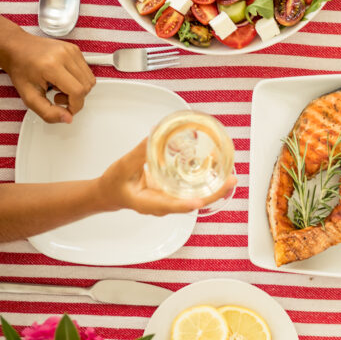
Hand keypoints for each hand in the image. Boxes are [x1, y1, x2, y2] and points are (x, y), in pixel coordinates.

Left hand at [0, 23, 94, 122]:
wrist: (16, 48)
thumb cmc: (20, 69)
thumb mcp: (28, 96)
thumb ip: (47, 112)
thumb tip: (68, 118)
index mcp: (51, 66)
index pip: (77, 91)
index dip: (75, 106)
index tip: (67, 109)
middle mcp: (64, 55)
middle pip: (86, 86)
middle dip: (75, 98)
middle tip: (58, 96)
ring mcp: (71, 51)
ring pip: (89, 79)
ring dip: (78, 89)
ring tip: (61, 87)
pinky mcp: (75, 49)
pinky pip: (87, 71)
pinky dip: (78, 79)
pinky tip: (64, 78)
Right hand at [97, 140, 236, 216]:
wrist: (110, 193)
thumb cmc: (114, 185)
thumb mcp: (124, 167)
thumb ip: (139, 152)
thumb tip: (154, 134)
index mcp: (148, 203)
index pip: (169, 205)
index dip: (185, 203)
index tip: (199, 200)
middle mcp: (163, 205)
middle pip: (192, 202)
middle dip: (213, 193)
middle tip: (230, 180)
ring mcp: (171, 200)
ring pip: (196, 197)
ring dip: (213, 186)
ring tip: (230, 174)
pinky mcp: (174, 194)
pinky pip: (192, 190)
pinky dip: (205, 180)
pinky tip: (215, 168)